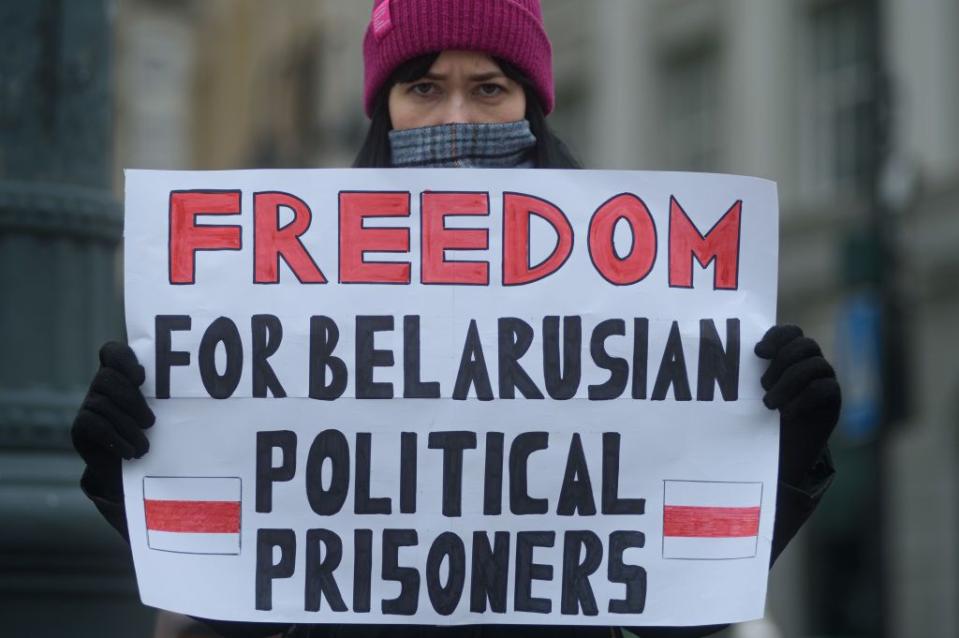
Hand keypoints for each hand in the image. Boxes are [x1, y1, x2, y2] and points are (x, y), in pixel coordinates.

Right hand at [72, 342, 154, 498]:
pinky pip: (96, 426)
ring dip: (128, 427)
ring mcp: (88, 404)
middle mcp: (101, 385)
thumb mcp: (165, 412)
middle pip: (107, 378)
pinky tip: (130, 452)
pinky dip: (117, 440)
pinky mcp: (80, 426)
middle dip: (131, 401)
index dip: (123, 359)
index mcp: (123, 375)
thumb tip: (193, 392)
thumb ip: (168, 398)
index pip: (113, 352)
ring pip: (103, 404)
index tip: (140, 378)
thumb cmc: (156, 434)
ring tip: (145, 446)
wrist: (129, 468)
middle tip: (150, 422)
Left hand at [755, 325, 840, 484]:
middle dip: (782, 362)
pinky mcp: (833, 398)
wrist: (783, 447)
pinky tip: (786, 413)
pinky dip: (802, 400)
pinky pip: (823, 388)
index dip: (777, 337)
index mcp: (791, 353)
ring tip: (769, 403)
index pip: (791, 331)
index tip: (758, 352)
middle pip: (806, 344)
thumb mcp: (753, 390)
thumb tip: (723, 359)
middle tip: (763, 385)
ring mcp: (825, 378)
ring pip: (815, 365)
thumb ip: (748, 372)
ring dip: (788, 382)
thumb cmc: (763, 413)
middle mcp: (811, 361)